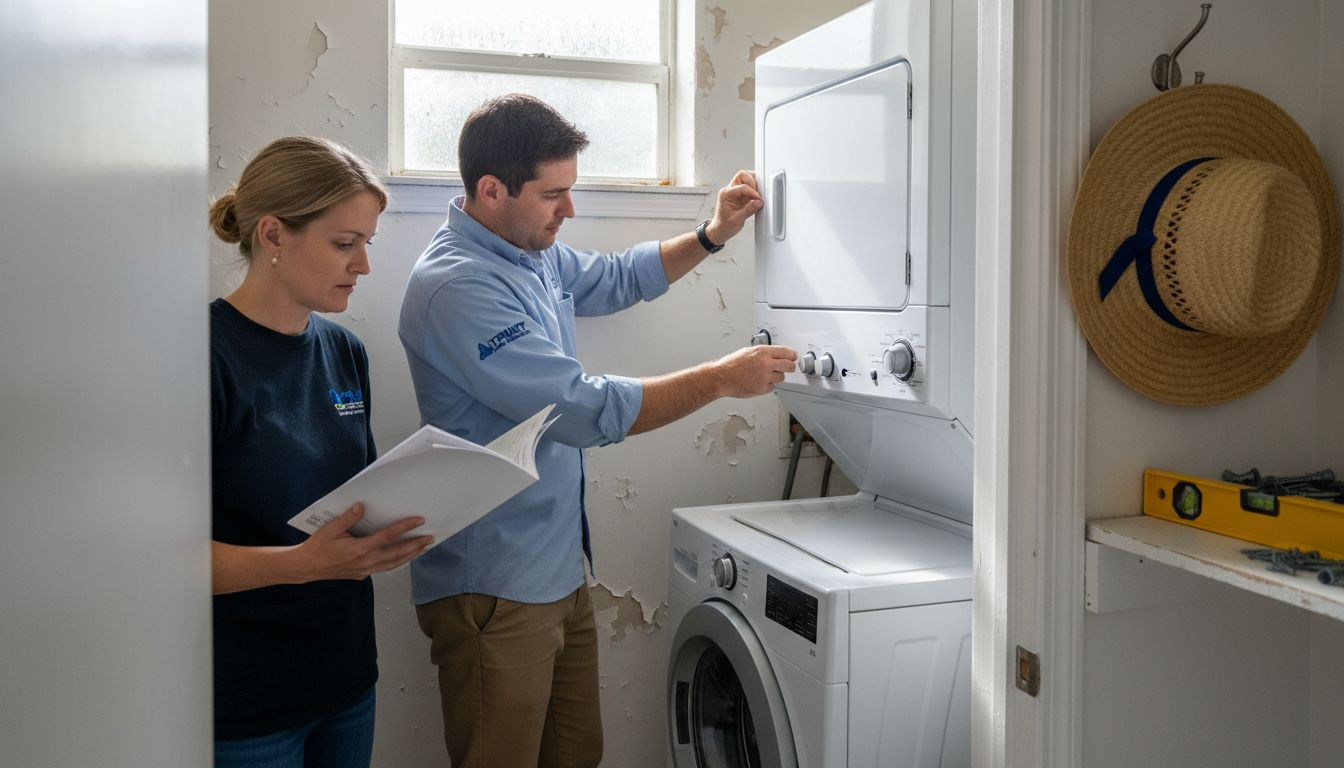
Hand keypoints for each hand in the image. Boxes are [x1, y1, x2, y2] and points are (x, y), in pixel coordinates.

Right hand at [294, 503, 433, 580]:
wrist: (306, 567)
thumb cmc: (317, 547)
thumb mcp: (330, 529)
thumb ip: (348, 518)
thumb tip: (361, 507)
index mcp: (359, 549)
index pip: (388, 536)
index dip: (405, 527)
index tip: (419, 521)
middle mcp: (366, 561)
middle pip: (397, 553)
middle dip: (415, 545)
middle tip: (430, 537)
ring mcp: (365, 570)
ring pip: (393, 563)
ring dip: (410, 555)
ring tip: (423, 548)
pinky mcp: (362, 574)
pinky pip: (384, 568)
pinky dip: (397, 562)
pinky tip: (403, 557)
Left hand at [705, 170, 764, 245]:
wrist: (720, 230)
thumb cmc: (724, 225)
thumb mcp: (737, 219)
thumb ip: (748, 210)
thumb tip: (758, 202)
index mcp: (726, 193)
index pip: (742, 186)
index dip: (752, 192)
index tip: (758, 199)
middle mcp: (730, 190)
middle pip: (743, 175)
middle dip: (753, 181)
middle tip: (758, 192)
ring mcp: (735, 192)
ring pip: (746, 178)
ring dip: (755, 185)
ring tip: (758, 196)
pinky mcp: (741, 196)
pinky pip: (749, 188)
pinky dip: (755, 192)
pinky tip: (756, 200)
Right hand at [713, 345, 796, 397]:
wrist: (721, 377)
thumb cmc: (731, 365)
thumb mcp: (748, 351)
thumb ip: (764, 353)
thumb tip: (777, 354)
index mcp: (762, 352)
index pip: (786, 352)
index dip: (792, 355)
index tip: (794, 357)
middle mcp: (765, 363)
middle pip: (789, 366)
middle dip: (790, 367)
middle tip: (789, 367)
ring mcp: (764, 377)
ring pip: (781, 377)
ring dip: (776, 377)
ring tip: (764, 375)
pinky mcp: (762, 388)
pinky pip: (772, 387)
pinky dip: (767, 385)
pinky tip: (757, 382)